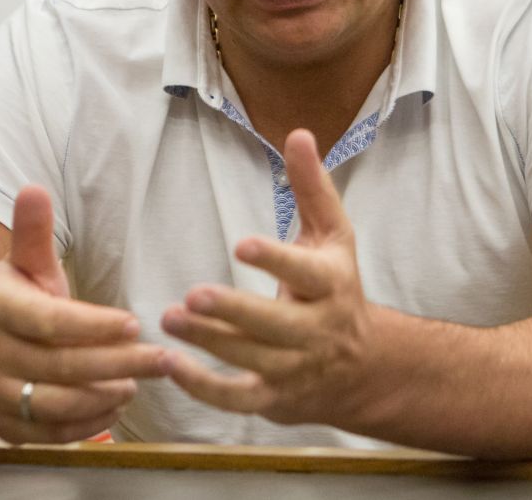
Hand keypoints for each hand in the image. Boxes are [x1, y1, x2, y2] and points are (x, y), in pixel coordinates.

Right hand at [0, 186, 166, 442]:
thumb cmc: (14, 301)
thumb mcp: (22, 266)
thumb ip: (33, 234)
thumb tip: (34, 188)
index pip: (48, 321)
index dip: (93, 326)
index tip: (135, 323)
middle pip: (59, 365)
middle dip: (116, 363)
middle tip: (161, 359)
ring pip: (53, 404)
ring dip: (102, 396)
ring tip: (139, 383)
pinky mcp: (0, 426)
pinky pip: (46, 433)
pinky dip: (85, 425)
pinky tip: (115, 407)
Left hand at [160, 128, 379, 427]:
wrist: (362, 366)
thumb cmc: (337, 286)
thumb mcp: (332, 234)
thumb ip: (312, 186)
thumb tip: (297, 133)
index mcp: (332, 285)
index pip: (306, 274)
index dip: (276, 261)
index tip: (242, 244)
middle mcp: (318, 331)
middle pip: (275, 326)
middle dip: (233, 312)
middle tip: (192, 295)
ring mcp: (295, 369)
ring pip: (251, 359)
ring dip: (208, 342)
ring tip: (168, 319)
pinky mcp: (274, 399)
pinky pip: (237, 399)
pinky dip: (203, 388)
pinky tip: (171, 364)